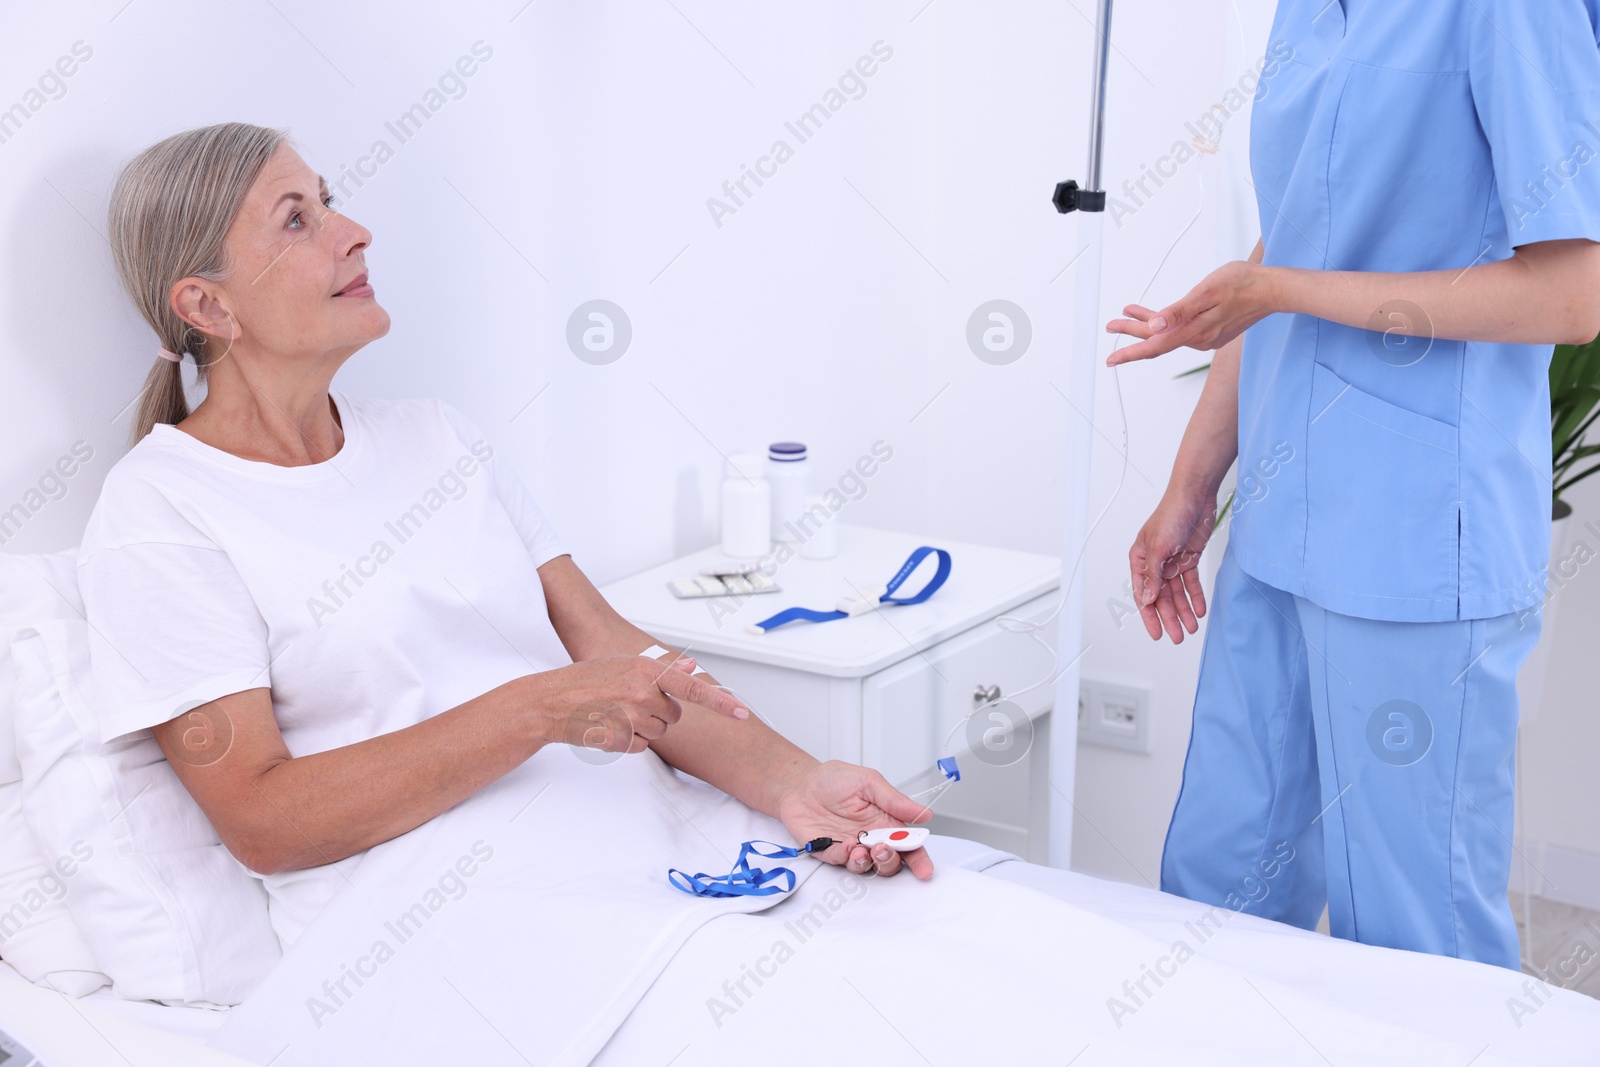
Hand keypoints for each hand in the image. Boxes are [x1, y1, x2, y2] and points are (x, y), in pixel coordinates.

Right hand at [532, 654, 750, 754]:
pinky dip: (630, 742)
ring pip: (659, 732)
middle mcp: (642, 692)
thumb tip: (693, 667)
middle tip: (628, 704)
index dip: (721, 702)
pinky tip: (609, 728)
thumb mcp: (623, 664)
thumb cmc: (584, 680)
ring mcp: (632, 717)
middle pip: (673, 716)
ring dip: (642, 728)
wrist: (550, 702)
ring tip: (615, 714)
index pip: (692, 688)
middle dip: (657, 713)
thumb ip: (660, 668)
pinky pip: (642, 746)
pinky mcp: (621, 739)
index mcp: (646, 669)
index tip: (742, 712)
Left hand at [776, 761, 934, 880]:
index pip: (908, 845)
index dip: (919, 859)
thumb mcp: (868, 782)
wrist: (800, 784)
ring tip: (860, 849)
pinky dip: (843, 857)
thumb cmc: (834, 780)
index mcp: (885, 821)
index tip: (924, 869)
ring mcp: (850, 848)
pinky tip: (843, 845)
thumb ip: (894, 800)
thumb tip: (924, 813)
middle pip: (890, 862)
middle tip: (882, 849)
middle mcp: (870, 838)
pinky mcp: (829, 852)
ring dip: (866, 862)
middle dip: (890, 861)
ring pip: (866, 868)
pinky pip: (839, 863)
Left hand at [1105, 260, 1276, 364]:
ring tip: (1128, 314)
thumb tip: (1154, 326)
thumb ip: (1178, 311)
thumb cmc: (1242, 284)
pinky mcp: (1212, 331)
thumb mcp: (1206, 292)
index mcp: (1194, 331)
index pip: (1155, 346)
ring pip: (1169, 333)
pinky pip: (1182, 330)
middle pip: (1158, 339)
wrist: (1272, 289)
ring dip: (1148, 324)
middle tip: (1111, 326)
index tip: (1111, 360)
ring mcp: (1206, 337)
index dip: (1130, 352)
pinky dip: (1166, 323)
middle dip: (1133, 332)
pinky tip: (1159, 315)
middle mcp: (1199, 339)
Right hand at [1129, 488, 1216, 643]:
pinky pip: (1191, 583)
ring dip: (1184, 610)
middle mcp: (1155, 563)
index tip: (1157, 633)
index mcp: (1140, 560)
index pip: (1143, 594)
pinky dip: (1196, 596)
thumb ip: (1153, 576)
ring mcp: (1172, 562)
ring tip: (1192, 627)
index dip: (1149, 615)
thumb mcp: (1159, 548)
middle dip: (1169, 617)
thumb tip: (1147, 599)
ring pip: (1177, 593)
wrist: (1195, 497)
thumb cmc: (1171, 515)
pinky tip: (1200, 609)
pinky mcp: (1188, 559)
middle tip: (1177, 636)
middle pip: (1161, 597)